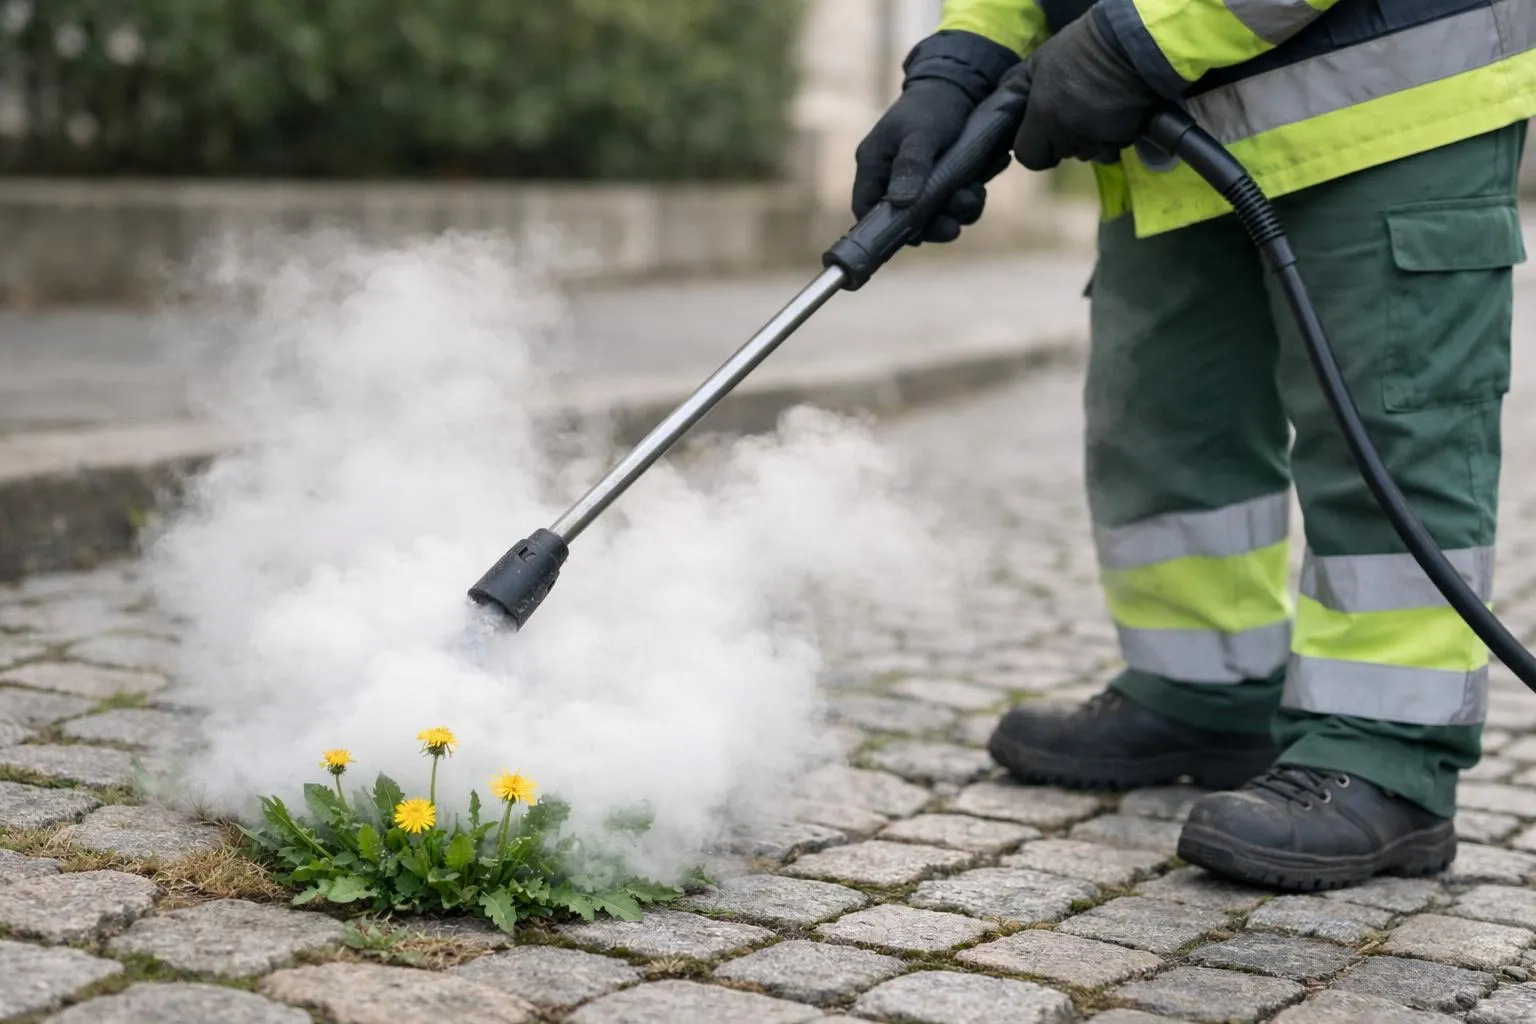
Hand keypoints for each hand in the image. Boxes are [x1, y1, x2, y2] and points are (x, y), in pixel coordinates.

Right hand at [852, 79, 1010, 243]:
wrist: (962, 86)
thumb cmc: (932, 105)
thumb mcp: (920, 133)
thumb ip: (911, 166)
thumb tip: (901, 203)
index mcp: (875, 166)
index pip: (866, 210)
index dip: (882, 231)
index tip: (911, 235)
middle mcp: (893, 181)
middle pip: (904, 222)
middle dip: (932, 226)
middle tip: (953, 226)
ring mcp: (920, 185)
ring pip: (935, 217)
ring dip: (956, 213)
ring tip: (974, 195)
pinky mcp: (944, 185)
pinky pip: (954, 206)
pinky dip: (969, 200)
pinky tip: (981, 184)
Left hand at [1004, 10, 1157, 170]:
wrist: (1130, 42)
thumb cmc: (1079, 48)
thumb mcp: (1038, 62)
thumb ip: (1019, 90)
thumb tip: (1004, 108)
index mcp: (1045, 117)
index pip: (1031, 158)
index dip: (1035, 149)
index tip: (1041, 136)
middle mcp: (1071, 134)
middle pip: (1062, 153)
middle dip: (1064, 139)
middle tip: (1072, 110)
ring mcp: (1101, 138)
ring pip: (1089, 152)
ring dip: (1089, 138)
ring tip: (1096, 109)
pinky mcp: (1127, 137)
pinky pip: (1114, 145)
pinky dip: (1112, 134)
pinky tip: (1114, 110)